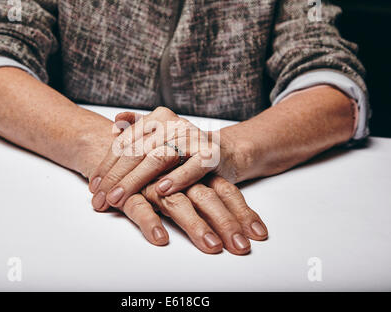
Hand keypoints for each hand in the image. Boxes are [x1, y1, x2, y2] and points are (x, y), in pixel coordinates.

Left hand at [89, 107, 238, 210]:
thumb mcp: (158, 137)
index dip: (107, 165)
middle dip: (116, 177)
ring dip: (137, 180)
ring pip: (159, 157)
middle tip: (101, 199)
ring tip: (119, 198)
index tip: (93, 186)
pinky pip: (193, 166)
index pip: (125, 142)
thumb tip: (114, 123)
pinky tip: (162, 190)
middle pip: (138, 151)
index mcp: (157, 118)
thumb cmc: (183, 149)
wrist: (222, 152)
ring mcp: (193, 138)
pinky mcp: (211, 154)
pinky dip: (178, 178)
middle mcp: (174, 124)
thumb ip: (136, 130)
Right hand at [103, 175, 267, 254]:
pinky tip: (161, 238)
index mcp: (198, 169)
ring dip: (196, 226)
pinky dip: (150, 222)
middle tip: (240, 247)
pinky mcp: (133, 193)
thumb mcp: (195, 174)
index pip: (225, 191)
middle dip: (226, 223)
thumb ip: (220, 193)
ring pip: (179, 204)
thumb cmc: (168, 163)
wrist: (132, 144)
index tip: (259, 234)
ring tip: (212, 246)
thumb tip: (255, 227)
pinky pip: (140, 208)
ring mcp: (156, 183)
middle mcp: (180, 175)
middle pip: (207, 198)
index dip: (243, 213)